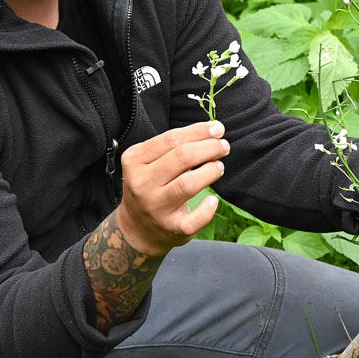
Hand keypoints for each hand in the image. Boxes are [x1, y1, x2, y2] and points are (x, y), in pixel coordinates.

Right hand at [115, 121, 228, 255]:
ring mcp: (155, 208)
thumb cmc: (150, 187)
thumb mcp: (148, 162)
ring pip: (188, 184)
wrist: (136, 229)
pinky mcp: (170, 228)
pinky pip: (193, 220)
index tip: (217, 128)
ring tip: (219, 166)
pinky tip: (213, 201)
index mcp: (135, 161)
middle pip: (182, 158)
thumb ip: (173, 146)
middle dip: (209, 148)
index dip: (198, 132)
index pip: (171, 139)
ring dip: (210, 171)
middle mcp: (142, 183)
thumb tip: (211, 130)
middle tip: (223, 146)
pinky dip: (207, 210)